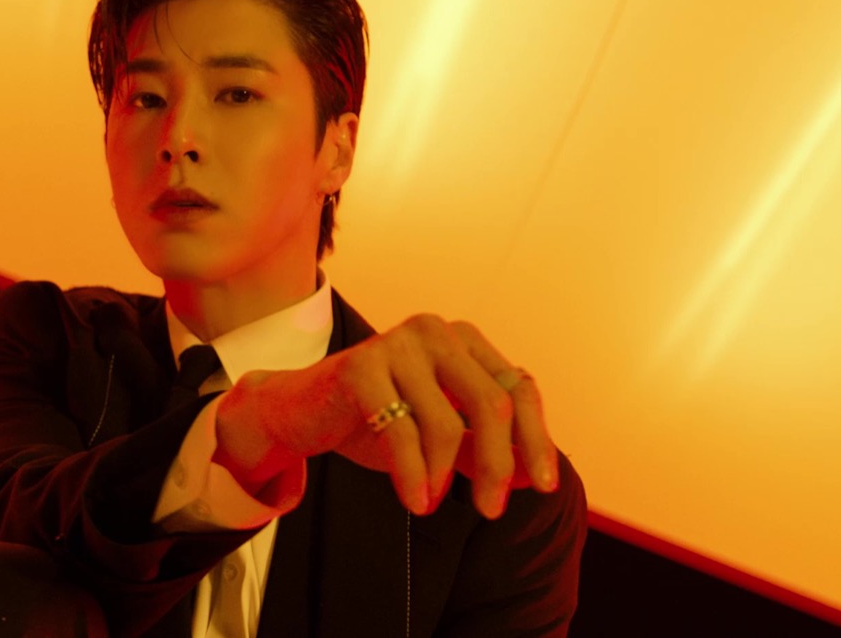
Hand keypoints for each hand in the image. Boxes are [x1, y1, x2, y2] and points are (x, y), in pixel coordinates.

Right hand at [214, 315, 558, 517]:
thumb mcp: (437, 435)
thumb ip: (481, 447)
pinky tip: (414, 500)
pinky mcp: (361, 366)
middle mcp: (436, 331)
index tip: (542, 487)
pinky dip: (412, 473)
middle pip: (491, 404)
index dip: (535, 439)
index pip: (518, 388)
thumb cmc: (372, 418)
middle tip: (490, 510)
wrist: (298, 412)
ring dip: (443, 475)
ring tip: (430, 503)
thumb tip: (532, 474)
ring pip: (446, 423)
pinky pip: (401, 431)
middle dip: (498, 464)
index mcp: (463, 340)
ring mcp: (397, 343)